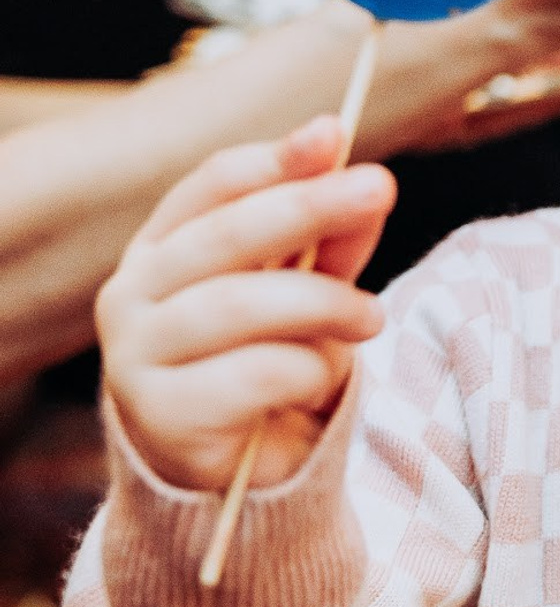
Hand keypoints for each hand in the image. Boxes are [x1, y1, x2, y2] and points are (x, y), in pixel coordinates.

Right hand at [97, 118, 394, 491]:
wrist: (232, 472)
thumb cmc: (266, 359)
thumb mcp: (307, 290)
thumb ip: (333, 242)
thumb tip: (373, 185)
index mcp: (163, 247)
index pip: (213, 185)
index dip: (276, 159)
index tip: (333, 134)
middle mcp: (133, 293)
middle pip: (226, 233)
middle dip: (310, 205)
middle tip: (380, 186)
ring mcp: (136, 354)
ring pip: (239, 304)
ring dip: (324, 304)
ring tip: (373, 317)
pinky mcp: (160, 415)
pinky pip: (252, 374)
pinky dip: (309, 369)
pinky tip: (324, 376)